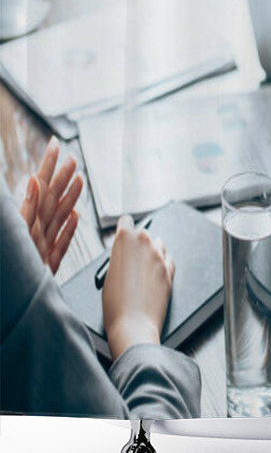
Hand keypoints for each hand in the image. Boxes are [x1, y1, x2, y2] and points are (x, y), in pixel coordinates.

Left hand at [19, 136, 82, 275]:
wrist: (16, 306)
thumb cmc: (11, 272)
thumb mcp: (20, 233)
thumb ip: (27, 208)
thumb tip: (33, 182)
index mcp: (28, 221)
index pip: (41, 186)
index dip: (48, 165)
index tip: (54, 146)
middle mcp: (35, 231)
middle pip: (52, 198)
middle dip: (62, 176)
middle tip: (71, 157)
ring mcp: (41, 246)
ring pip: (59, 217)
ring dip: (70, 197)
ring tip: (78, 180)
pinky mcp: (47, 264)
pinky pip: (60, 242)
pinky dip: (69, 229)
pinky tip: (75, 218)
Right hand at [102, 214, 175, 360]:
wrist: (133, 325)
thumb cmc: (115, 306)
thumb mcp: (107, 276)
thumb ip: (118, 258)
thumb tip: (123, 255)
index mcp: (125, 241)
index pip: (126, 222)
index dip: (124, 228)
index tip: (123, 233)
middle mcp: (144, 244)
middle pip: (143, 233)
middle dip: (137, 243)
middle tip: (130, 259)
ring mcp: (159, 256)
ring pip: (158, 244)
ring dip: (151, 251)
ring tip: (142, 268)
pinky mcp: (170, 270)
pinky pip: (168, 258)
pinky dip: (163, 263)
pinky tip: (155, 274)